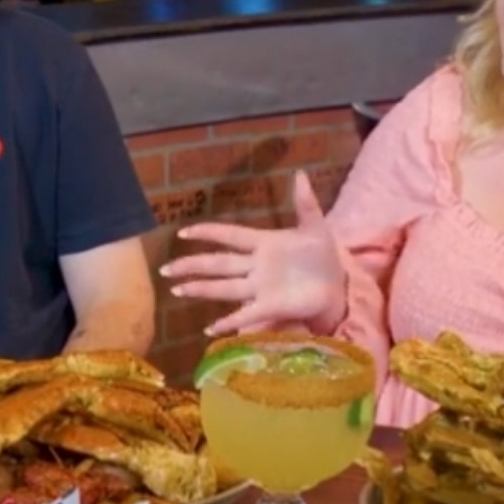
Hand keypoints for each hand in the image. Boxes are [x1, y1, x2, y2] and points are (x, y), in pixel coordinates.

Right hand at [159, 172, 346, 337]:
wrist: (338, 284)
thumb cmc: (322, 256)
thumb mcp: (314, 226)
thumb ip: (304, 202)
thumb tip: (299, 173)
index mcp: (263, 243)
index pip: (230, 236)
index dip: (208, 233)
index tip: (183, 232)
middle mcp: (255, 266)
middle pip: (218, 263)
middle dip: (192, 265)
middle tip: (165, 269)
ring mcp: (260, 288)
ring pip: (225, 287)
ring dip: (201, 289)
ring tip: (177, 291)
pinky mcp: (270, 307)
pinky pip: (245, 315)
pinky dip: (228, 323)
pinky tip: (209, 330)